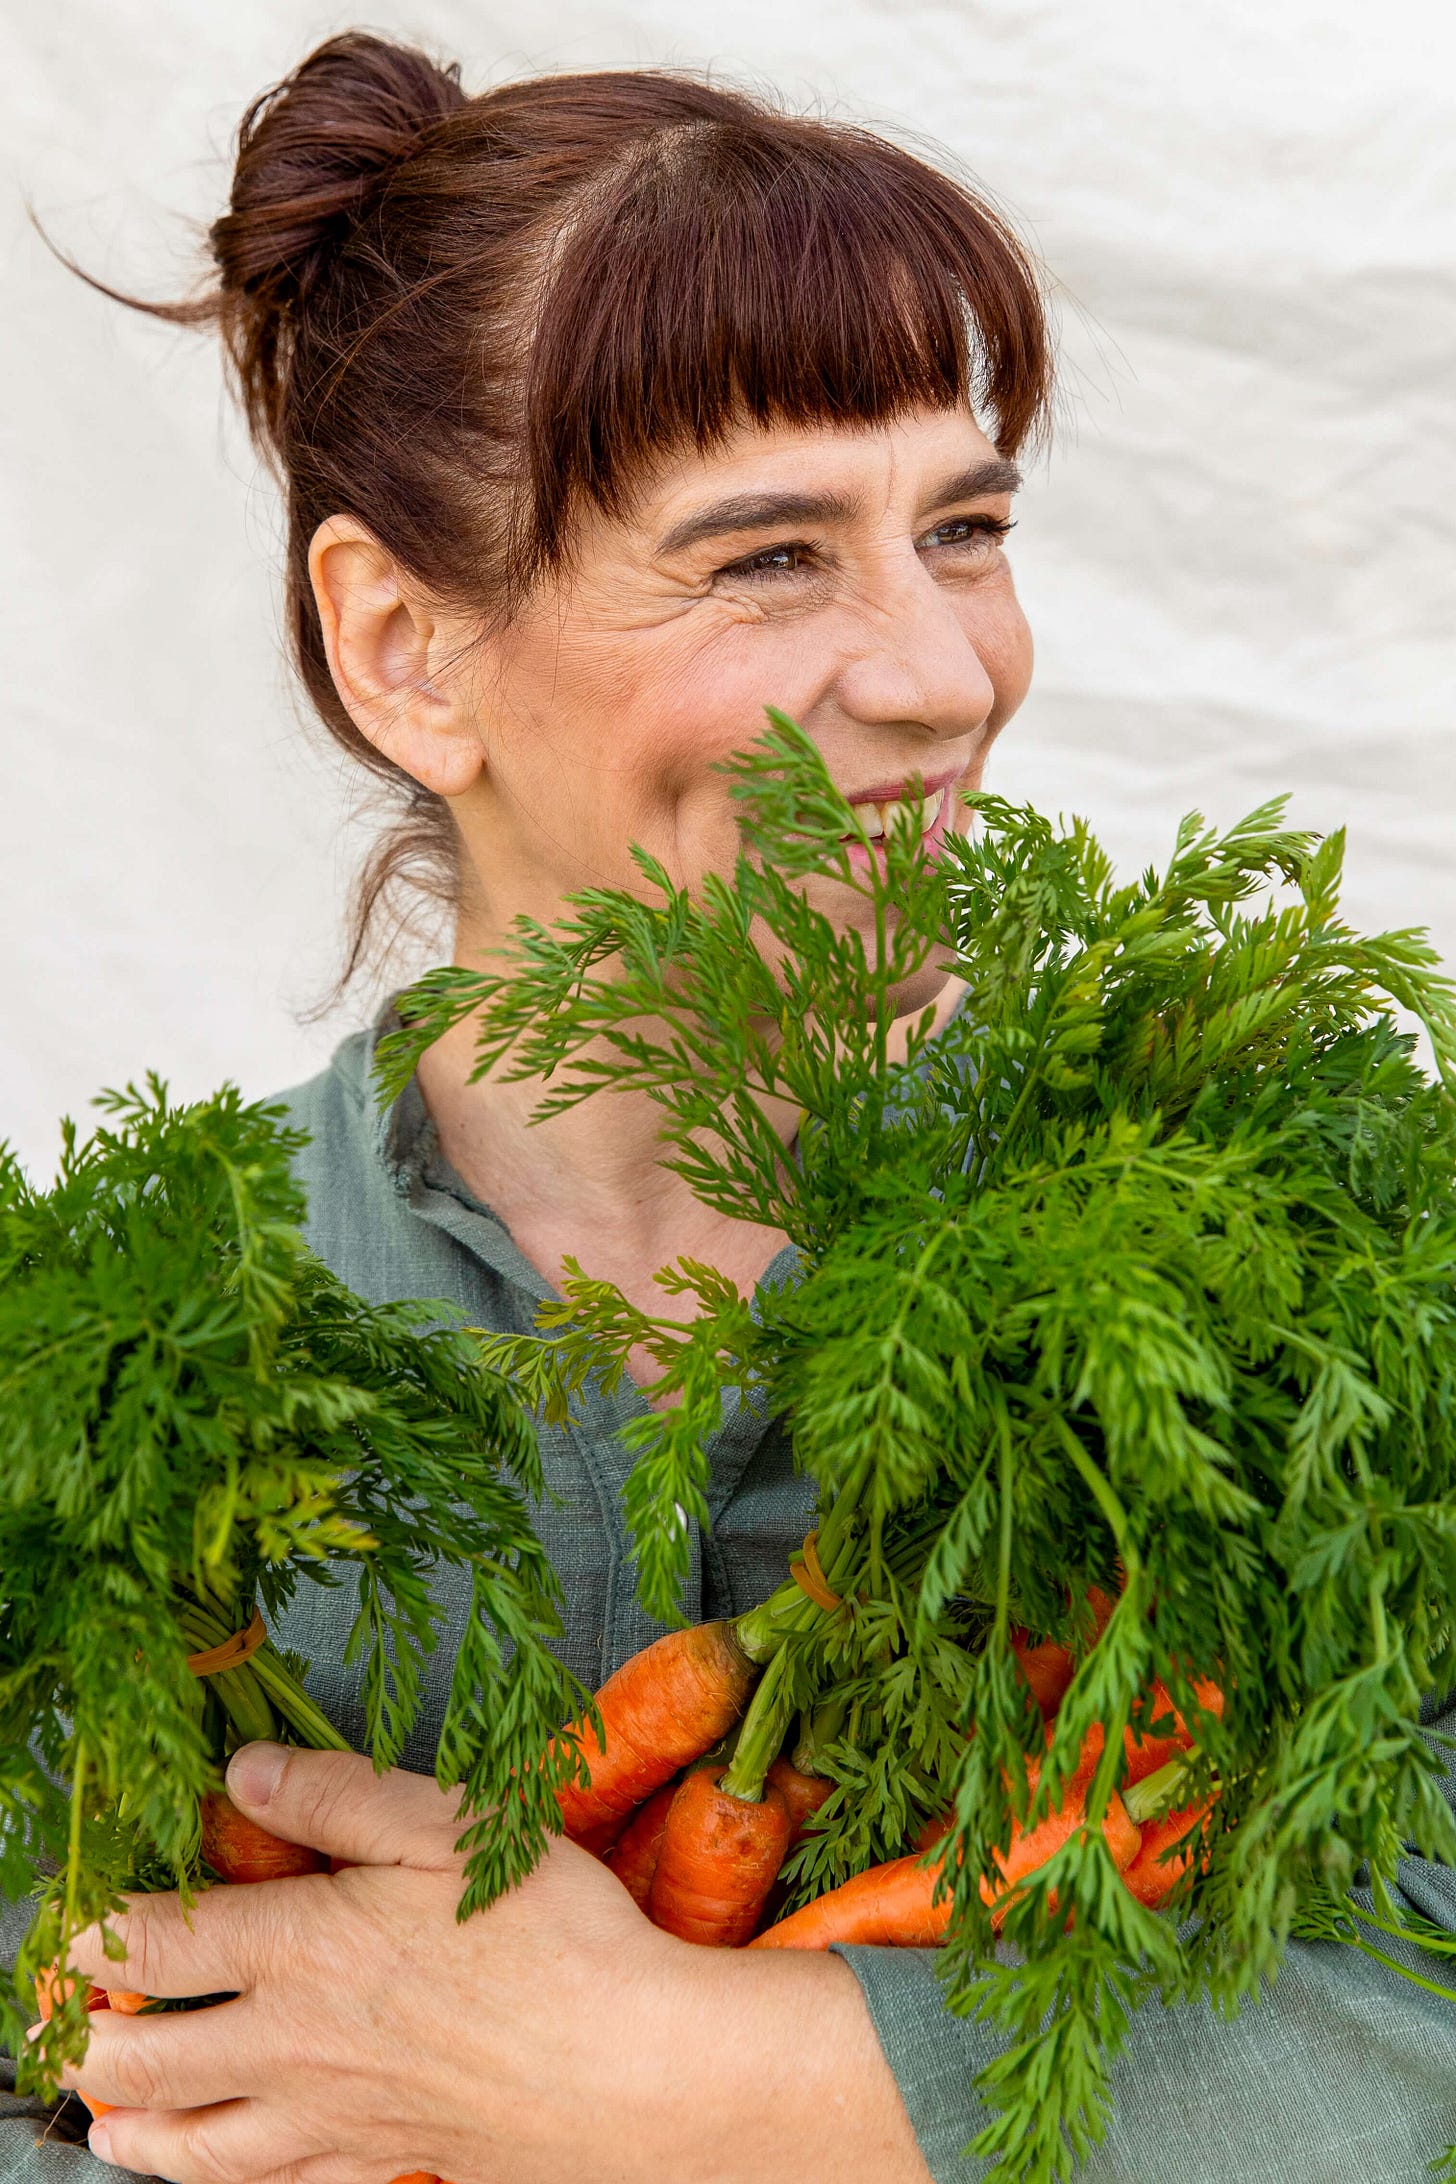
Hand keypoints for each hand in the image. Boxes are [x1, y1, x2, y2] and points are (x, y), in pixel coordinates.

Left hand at [62, 1744, 928, 2183]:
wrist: (631, 2073)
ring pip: (189, 2146)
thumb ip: (340, 1796)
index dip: (93, 1928)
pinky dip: (216, 2178)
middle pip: (138, 2061)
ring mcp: (328, 2120)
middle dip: (82, 2039)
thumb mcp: (451, 1826)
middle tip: (67, 2016)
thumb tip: (246, 1772)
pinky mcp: (376, 2163)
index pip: (151, 1945)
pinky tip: (227, 2162)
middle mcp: (291, 2048)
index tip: (75, 1915)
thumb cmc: (551, 1938)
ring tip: (106, 2115)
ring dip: (130, 2126)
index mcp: (299, 1951)